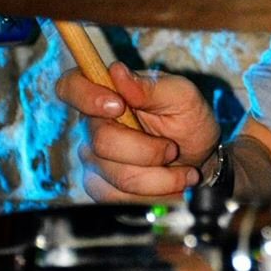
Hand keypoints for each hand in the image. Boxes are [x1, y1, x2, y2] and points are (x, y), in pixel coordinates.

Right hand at [56, 61, 219, 201]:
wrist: (199, 158)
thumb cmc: (189, 118)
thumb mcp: (182, 95)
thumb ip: (150, 86)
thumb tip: (117, 71)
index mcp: (109, 93)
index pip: (70, 86)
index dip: (86, 96)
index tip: (119, 106)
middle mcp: (95, 126)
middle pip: (102, 142)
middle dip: (148, 150)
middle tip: (173, 148)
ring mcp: (95, 159)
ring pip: (117, 176)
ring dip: (158, 177)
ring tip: (180, 168)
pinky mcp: (101, 189)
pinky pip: (119, 199)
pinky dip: (154, 194)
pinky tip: (170, 184)